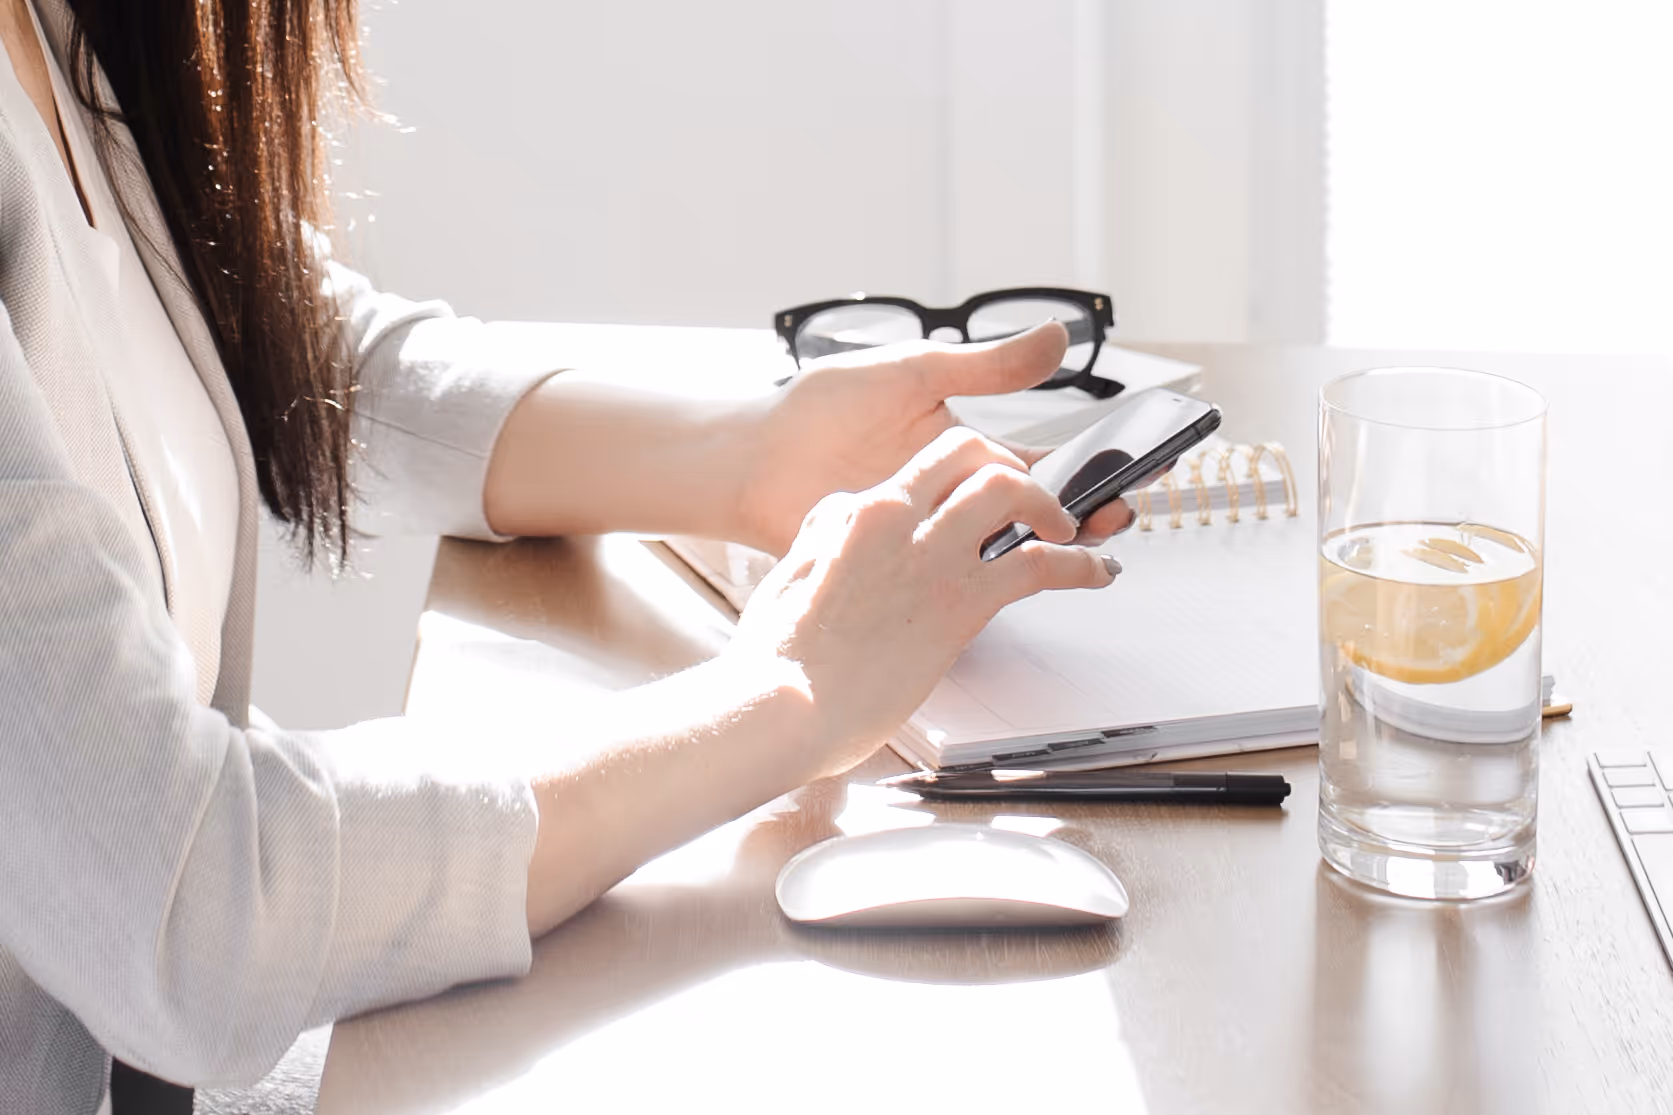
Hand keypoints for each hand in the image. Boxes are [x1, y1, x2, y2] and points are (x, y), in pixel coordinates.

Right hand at [727, 427, 1120, 778]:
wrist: (779, 706)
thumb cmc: (779, 658)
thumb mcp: (789, 575)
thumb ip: (824, 535)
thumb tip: (845, 514)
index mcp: (855, 512)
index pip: (926, 467)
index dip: (967, 472)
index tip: (987, 494)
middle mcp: (897, 517)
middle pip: (972, 454)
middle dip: (1013, 468)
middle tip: (1036, 500)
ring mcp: (932, 557)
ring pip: (1013, 491)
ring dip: (1053, 505)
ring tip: (1073, 530)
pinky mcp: (961, 603)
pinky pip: (1040, 564)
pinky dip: (1080, 563)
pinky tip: (1098, 572)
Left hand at [735, 322, 1133, 555]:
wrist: (752, 458)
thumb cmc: (822, 408)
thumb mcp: (913, 373)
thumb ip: (986, 367)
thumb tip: (1062, 336)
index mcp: (966, 449)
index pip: (1046, 462)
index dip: (1093, 466)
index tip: (1141, 464)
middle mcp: (955, 496)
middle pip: (1037, 512)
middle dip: (1083, 512)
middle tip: (1120, 512)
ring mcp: (930, 535)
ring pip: (1003, 547)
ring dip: (1043, 547)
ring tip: (1078, 543)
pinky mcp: (899, 568)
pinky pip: (952, 579)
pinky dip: (986, 580)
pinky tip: (1012, 576)